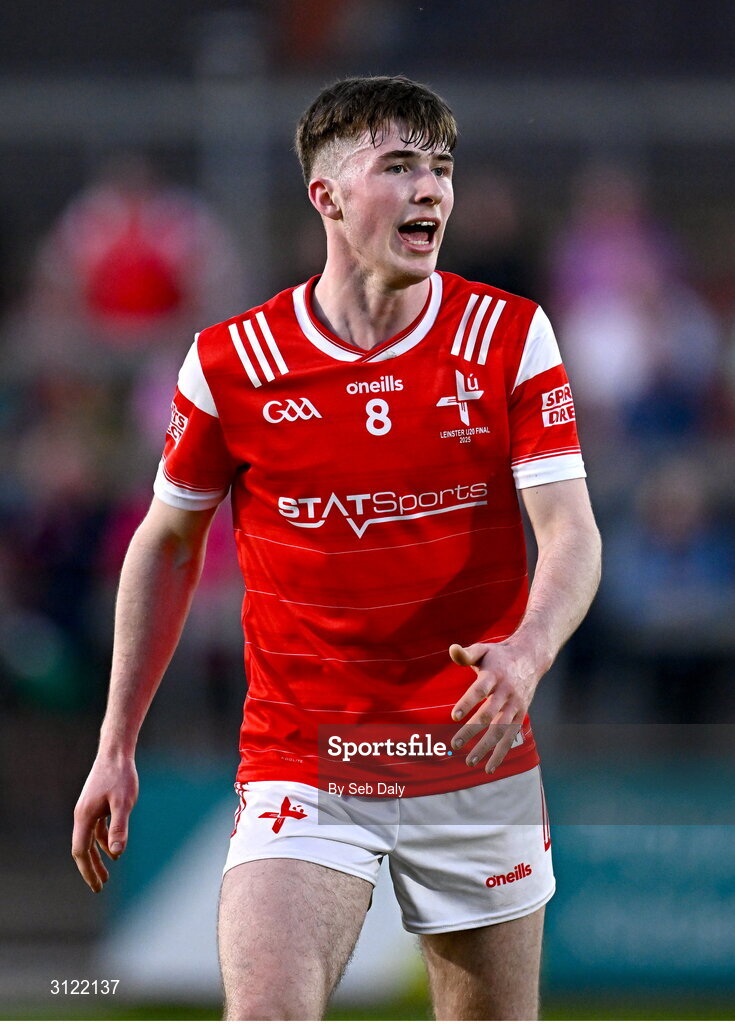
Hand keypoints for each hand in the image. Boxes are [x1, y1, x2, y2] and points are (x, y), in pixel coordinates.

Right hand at [72, 754, 138, 892]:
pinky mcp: (96, 804)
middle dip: (91, 869)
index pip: (81, 851)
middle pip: (82, 849)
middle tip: (99, 887)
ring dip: (98, 856)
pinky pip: (96, 829)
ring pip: (90, 839)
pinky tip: (113, 849)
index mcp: (84, 816)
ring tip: (107, 874)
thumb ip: (119, 827)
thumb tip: (116, 853)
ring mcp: (88, 809)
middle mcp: (82, 815)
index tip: (97, 886)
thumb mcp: (123, 802)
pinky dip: (103, 841)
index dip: (88, 870)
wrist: (116, 752)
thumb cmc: (120, 776)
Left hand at [448, 642, 539, 772]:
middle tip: (454, 744)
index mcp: (494, 674)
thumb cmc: (499, 655)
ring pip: (501, 729)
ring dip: (485, 747)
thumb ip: (466, 653)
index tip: (454, 716)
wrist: (531, 657)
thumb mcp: (483, 649)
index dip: (468, 703)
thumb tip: (452, 649)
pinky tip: (489, 768)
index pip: (480, 690)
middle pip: (489, 714)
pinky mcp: (521, 714)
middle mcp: (506, 691)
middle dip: (471, 731)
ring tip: (469, 761)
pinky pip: (511, 736)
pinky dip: (501, 753)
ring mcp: (515, 705)